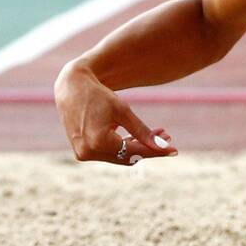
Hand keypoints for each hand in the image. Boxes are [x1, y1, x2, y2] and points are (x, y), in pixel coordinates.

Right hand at [54, 62, 178, 164]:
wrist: (71, 89)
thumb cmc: (99, 96)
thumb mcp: (123, 111)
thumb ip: (142, 132)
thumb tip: (163, 147)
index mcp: (98, 142)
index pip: (135, 152)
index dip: (157, 151)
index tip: (174, 150)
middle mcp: (88, 152)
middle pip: (128, 157)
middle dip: (149, 148)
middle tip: (166, 136)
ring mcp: (83, 154)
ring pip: (119, 156)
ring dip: (138, 147)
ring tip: (157, 133)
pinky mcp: (82, 152)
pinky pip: (109, 153)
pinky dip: (123, 146)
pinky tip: (138, 137)